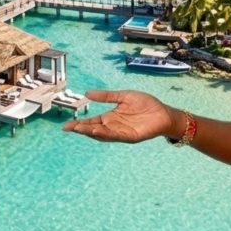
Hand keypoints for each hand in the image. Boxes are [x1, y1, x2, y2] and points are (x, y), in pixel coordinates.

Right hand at [62, 89, 178, 142]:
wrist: (163, 112)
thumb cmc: (146, 104)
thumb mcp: (123, 96)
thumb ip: (106, 96)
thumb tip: (87, 93)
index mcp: (111, 117)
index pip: (92, 121)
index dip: (80, 123)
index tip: (67, 124)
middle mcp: (114, 126)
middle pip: (93, 129)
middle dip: (81, 129)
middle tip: (68, 128)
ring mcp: (121, 132)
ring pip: (102, 134)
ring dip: (90, 132)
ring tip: (79, 129)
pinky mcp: (130, 136)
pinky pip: (115, 135)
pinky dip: (105, 134)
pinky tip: (96, 131)